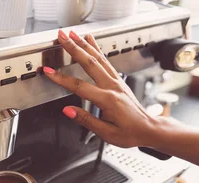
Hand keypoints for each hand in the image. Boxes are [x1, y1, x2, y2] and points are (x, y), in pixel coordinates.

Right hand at [43, 30, 167, 148]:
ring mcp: (117, 81)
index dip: (61, 79)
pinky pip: (106, 60)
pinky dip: (96, 48)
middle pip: (89, 63)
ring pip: (98, 58)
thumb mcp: (106, 133)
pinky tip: (90, 41)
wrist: (148, 129)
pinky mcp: (118, 80)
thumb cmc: (129, 133)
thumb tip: (68, 111)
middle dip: (73, 48)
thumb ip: (86, 120)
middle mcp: (113, 86)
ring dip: (84, 44)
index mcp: (108, 100)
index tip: (49, 72)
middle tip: (61, 37)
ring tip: (72, 34)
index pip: (79, 86)